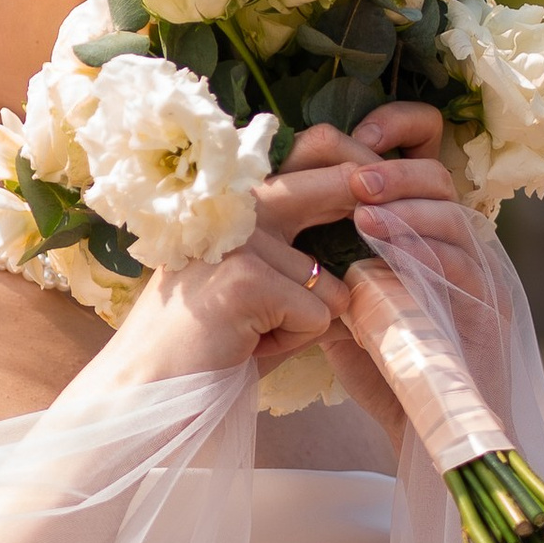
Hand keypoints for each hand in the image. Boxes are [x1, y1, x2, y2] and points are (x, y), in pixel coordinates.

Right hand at [94, 105, 481, 397]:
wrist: (145, 390)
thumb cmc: (209, 344)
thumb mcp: (259, 287)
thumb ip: (303, 260)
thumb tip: (374, 251)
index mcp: (237, 200)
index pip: (313, 152)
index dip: (359, 166)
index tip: (388, 183)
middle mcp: (235, 206)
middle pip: (336, 180)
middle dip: (374, 200)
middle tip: (399, 210)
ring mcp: (239, 239)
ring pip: (333, 279)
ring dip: (313, 317)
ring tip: (259, 334)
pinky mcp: (245, 279)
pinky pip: (319, 312)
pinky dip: (296, 340)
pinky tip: (249, 346)